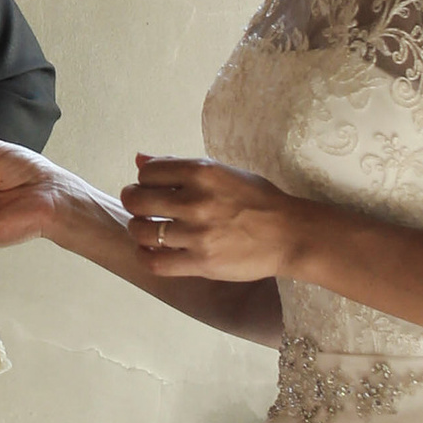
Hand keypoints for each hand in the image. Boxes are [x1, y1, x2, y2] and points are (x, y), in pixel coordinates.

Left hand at [119, 156, 304, 282]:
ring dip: (138, 230)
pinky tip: (152, 251)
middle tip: (140, 209)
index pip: (147, 172)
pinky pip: (155, 262)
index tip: (151, 188)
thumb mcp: (221, 171)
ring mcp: (198, 234)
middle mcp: (196, 201)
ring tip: (147, 230)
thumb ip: (179, 165)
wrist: (290, 234)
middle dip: (133, 203)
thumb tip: (138, 159)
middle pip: (137, 201)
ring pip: (141, 232)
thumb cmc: (257, 200)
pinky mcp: (201, 263)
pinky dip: (145, 256)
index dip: (143, 181)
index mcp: (202, 172)